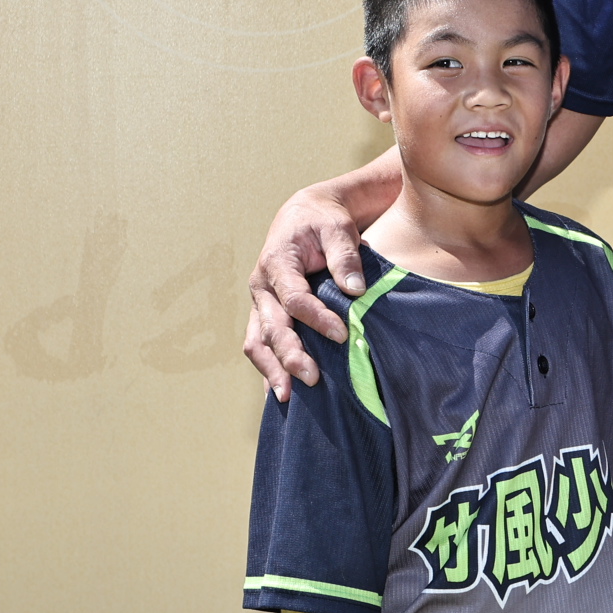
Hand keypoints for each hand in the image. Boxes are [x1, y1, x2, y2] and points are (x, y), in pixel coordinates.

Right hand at [244, 182, 366, 399]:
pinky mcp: (266, 314)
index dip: (316, 319)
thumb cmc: (323, 221)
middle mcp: (262, 287)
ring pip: (258, 341)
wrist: (305, 215)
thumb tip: (355, 290)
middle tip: (312, 378)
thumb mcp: (338, 227)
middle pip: (271, 328)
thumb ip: (345, 256)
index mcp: (277, 263)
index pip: (294, 299)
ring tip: (287, 398)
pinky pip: (260, 345)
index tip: (342, 335)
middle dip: (289, 356)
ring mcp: (261, 303)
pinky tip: (278, 394)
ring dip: (271, 369)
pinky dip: (268, 369)